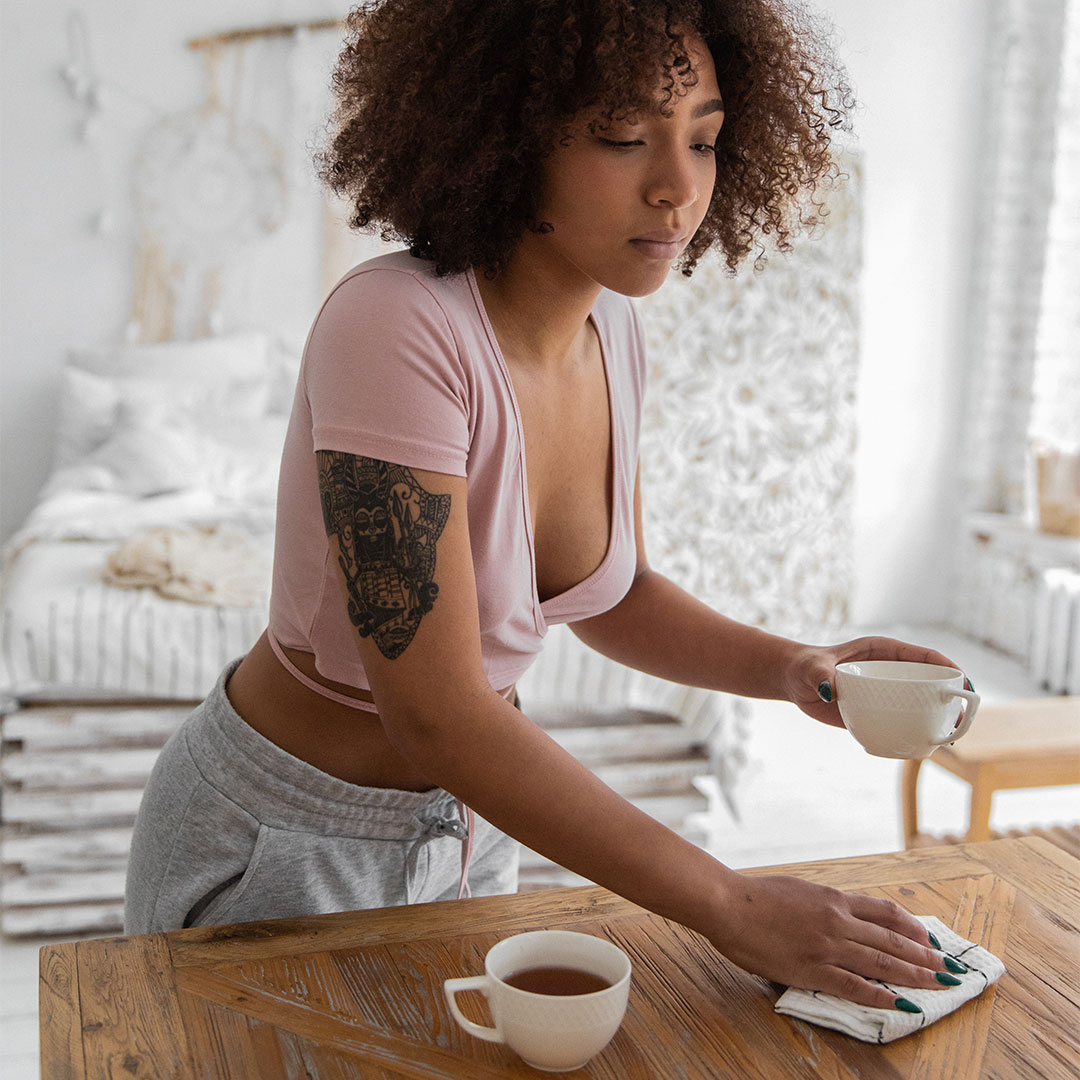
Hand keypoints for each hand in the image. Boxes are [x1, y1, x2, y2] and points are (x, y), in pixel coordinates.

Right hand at [708, 872, 957, 1008]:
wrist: (728, 903)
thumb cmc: (754, 896)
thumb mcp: (797, 890)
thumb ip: (821, 905)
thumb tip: (838, 914)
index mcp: (833, 898)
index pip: (885, 913)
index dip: (912, 927)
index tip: (929, 939)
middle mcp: (837, 920)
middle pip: (892, 939)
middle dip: (924, 956)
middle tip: (948, 969)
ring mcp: (827, 946)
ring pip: (882, 962)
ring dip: (914, 975)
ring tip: (937, 986)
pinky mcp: (812, 969)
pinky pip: (854, 985)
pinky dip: (879, 995)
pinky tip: (897, 1003)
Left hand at [782, 635, 966, 727]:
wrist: (795, 682)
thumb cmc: (805, 666)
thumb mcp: (812, 668)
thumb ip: (820, 674)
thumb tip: (830, 690)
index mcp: (882, 651)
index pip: (922, 656)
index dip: (946, 666)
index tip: (962, 680)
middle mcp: (889, 671)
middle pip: (929, 681)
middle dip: (951, 696)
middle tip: (962, 715)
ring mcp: (886, 692)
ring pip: (920, 703)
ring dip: (937, 717)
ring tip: (950, 734)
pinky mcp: (878, 711)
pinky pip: (902, 721)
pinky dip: (915, 732)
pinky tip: (924, 746)